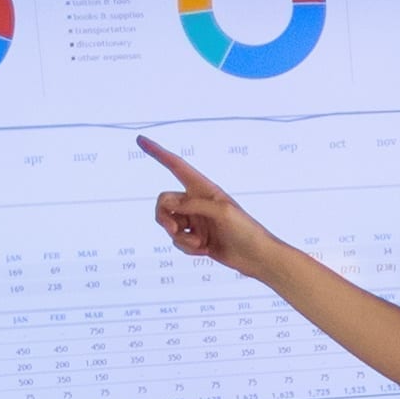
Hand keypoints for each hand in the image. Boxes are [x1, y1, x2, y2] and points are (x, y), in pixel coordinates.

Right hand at [137, 139, 281, 276]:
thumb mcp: (221, 213)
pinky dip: (187, 247)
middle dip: (164, 217)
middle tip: (175, 229)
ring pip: (169, 224)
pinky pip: (178, 241)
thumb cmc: (246, 231)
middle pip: (164, 202)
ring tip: (199, 243)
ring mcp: (195, 221)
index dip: (158, 153)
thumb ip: (193, 205)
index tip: (141, 140)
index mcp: (204, 189)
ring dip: (179, 237)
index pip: (176, 166)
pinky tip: (205, 250)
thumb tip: (167, 203)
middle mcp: (197, 202)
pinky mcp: (196, 238)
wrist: (258, 258)